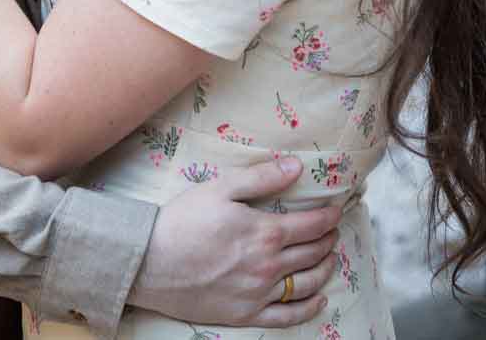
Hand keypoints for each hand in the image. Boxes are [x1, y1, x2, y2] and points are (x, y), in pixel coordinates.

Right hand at [129, 157, 340, 328]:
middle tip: (333, 231)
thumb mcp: (219, 187)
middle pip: (312, 253)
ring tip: (330, 259)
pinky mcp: (244, 314)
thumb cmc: (182, 220)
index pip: (311, 225)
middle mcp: (268, 266)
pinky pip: (286, 317)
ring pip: (306, 284)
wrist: (149, 262)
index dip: (328, 217)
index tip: (337, 211)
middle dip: (328, 240)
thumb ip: (261, 177)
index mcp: (265, 233)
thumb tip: (296, 167)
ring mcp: (257, 293)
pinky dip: (308, 309)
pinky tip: (318, 300)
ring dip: (325, 270)